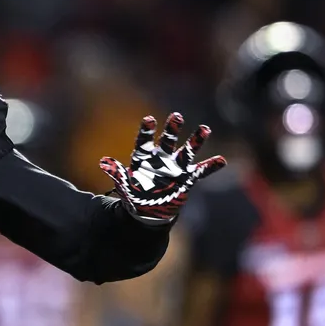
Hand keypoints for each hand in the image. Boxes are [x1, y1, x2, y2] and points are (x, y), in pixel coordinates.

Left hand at [100, 113, 225, 224]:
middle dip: (172, 129)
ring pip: (187, 151)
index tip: (148, 119)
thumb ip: (117, 172)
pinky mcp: (186, 179)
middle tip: (176, 116)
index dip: (146, 131)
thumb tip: (103, 162)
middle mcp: (161, 159)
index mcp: (144, 158)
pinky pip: (200, 171)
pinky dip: (210, 166)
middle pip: (167, 141)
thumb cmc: (135, 194)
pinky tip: (221, 160)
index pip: (144, 141)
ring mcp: (175, 167)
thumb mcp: (124, 185)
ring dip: (196, 141)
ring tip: (205, 128)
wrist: (148, 210)